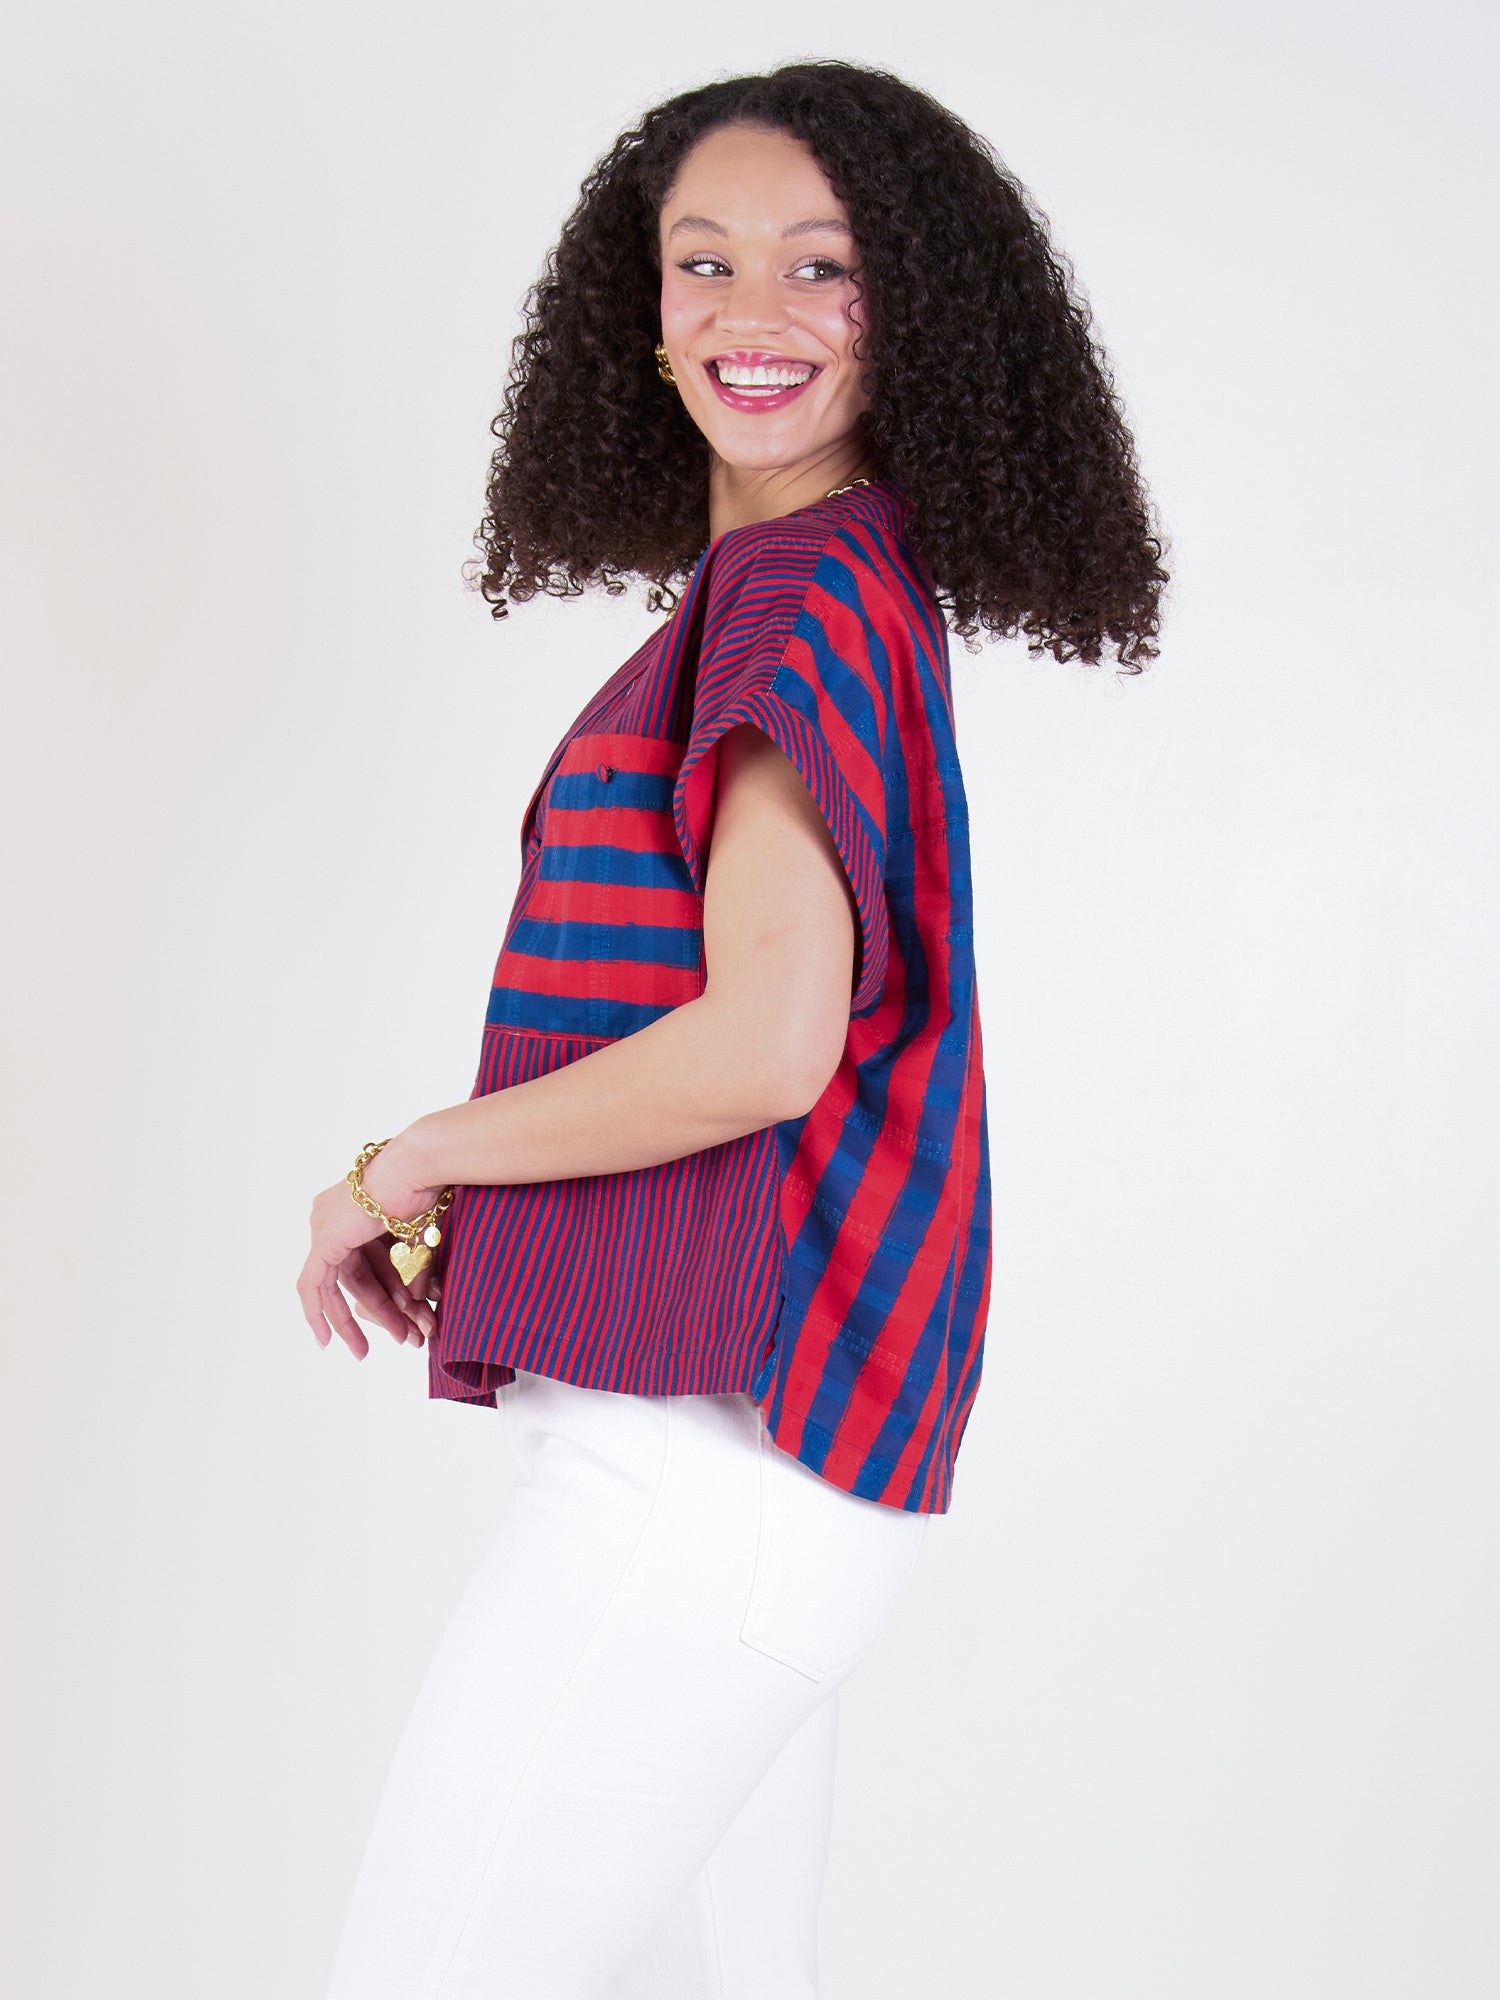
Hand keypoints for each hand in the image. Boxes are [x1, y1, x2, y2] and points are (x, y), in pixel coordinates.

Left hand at [298, 1141, 443, 1358]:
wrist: (419, 1168)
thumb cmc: (426, 1189)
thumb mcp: (419, 1239)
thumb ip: (414, 1267)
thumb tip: (420, 1301)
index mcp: (354, 1209)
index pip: (368, 1262)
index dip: (387, 1293)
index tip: (400, 1320)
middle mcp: (332, 1217)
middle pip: (357, 1276)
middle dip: (383, 1311)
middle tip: (403, 1338)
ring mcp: (325, 1227)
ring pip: (338, 1286)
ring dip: (362, 1318)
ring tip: (385, 1344)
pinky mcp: (324, 1240)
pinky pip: (313, 1285)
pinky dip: (318, 1312)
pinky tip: (327, 1340)